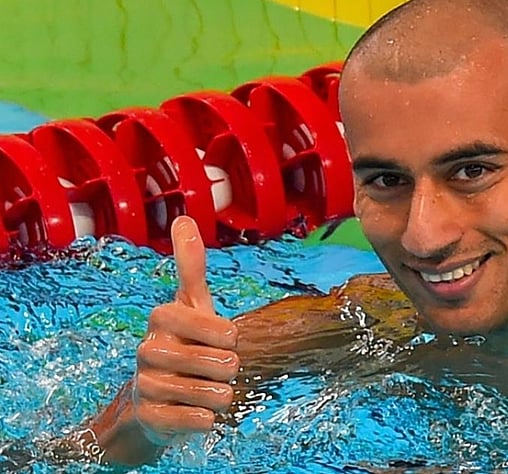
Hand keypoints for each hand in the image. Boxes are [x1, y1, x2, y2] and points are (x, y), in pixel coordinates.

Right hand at [132, 216, 239, 444]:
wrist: (155, 398)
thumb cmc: (185, 343)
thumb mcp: (193, 304)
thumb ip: (191, 266)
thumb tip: (184, 219)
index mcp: (164, 317)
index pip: (218, 327)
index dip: (227, 336)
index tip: (223, 337)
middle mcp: (149, 348)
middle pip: (224, 363)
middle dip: (228, 369)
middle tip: (213, 367)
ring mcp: (147, 383)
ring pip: (214, 393)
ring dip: (220, 394)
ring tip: (206, 388)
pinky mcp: (151, 416)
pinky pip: (199, 420)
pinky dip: (206, 420)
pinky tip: (195, 412)